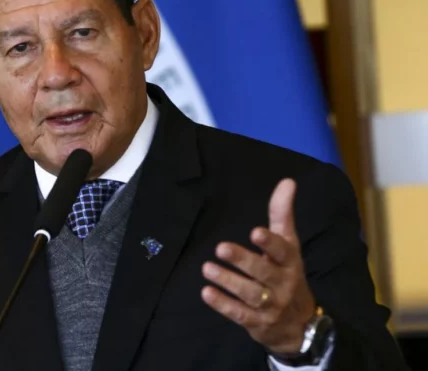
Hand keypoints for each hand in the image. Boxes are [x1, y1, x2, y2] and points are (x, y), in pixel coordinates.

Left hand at [201, 178, 316, 353]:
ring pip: (250, 294)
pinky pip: (239, 314)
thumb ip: (282, 214)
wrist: (300, 325)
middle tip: (220, 248)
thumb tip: (287, 181)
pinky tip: (206, 293)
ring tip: (207, 268)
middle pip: (263, 272)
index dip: (270, 243)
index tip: (255, 232)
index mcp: (290, 262)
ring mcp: (271, 305)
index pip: (283, 251)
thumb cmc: (287, 274)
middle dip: (243, 260)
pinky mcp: (257, 322)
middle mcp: (283, 283)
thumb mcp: (288, 245)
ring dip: (228, 281)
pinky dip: (223, 304)